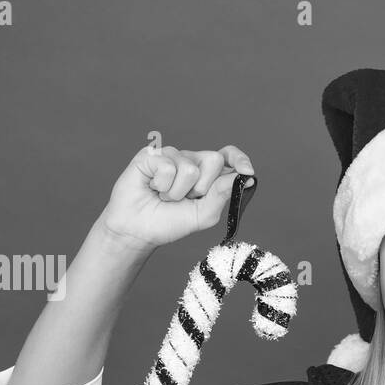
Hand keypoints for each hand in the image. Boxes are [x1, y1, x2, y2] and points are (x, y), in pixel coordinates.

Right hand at [98, 144, 255, 251]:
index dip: (239, 159)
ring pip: (190, 168)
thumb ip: (222, 195)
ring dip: (177, 192)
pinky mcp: (152, 154)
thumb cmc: (169, 222)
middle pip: (213, 159)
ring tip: (165, 197)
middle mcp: (191, 161)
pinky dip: (162, 186)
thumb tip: (245, 177)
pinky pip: (168, 167)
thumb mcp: (203, 215)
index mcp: (207, 174)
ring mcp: (172, 155)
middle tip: (185, 199)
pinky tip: (153, 188)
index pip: (228, 156)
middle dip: (202, 187)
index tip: (247, 171)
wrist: (138, 230)